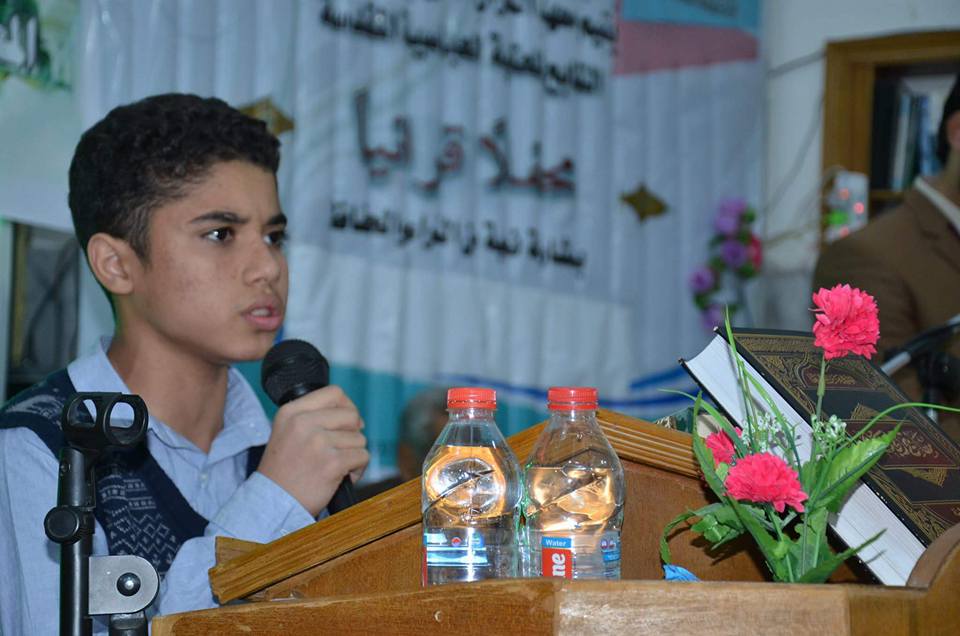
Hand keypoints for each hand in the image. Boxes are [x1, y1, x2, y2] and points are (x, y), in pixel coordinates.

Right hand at [257, 385, 368, 515]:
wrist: (273, 503)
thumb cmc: (284, 471)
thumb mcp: (288, 432)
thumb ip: (314, 417)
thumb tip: (355, 416)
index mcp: (291, 412)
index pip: (334, 393)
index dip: (347, 407)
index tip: (346, 422)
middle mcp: (303, 423)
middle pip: (351, 415)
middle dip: (352, 433)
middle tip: (341, 449)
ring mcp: (318, 442)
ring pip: (359, 438)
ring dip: (353, 454)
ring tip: (335, 467)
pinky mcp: (332, 462)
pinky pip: (362, 456)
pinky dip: (357, 469)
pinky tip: (342, 477)